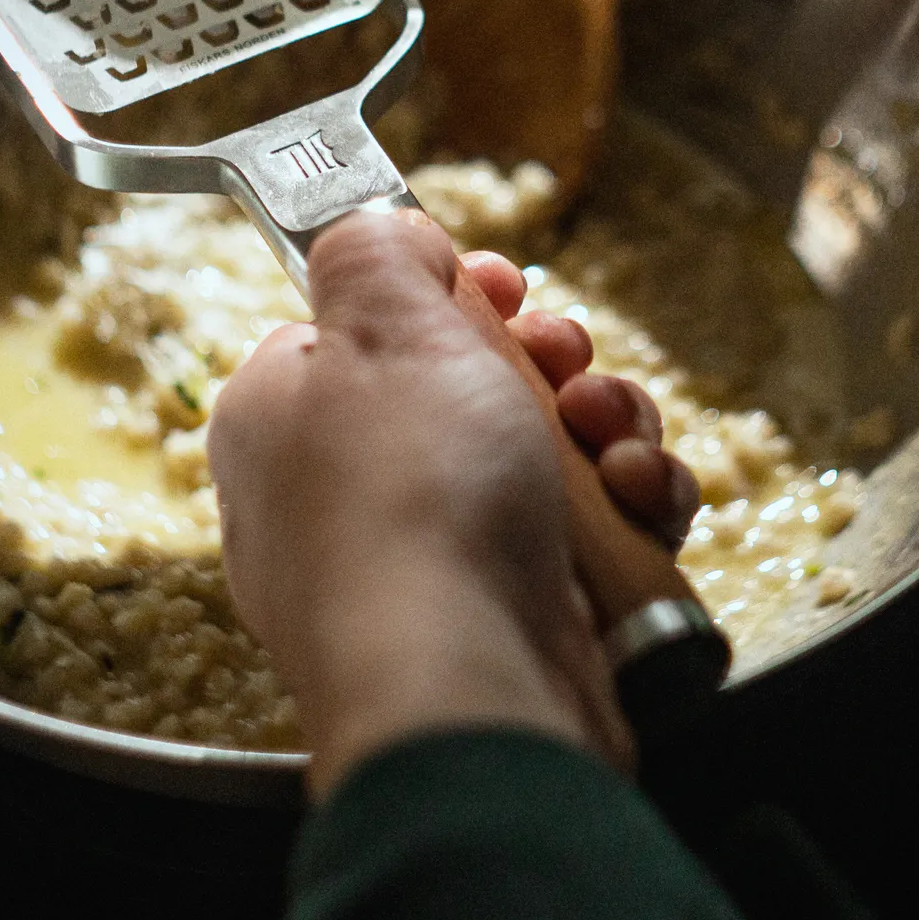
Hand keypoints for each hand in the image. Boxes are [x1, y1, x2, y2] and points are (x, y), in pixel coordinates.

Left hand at [206, 209, 698, 795]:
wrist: (469, 686)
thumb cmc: (410, 498)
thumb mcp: (382, 322)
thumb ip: (374, 251)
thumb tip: (389, 233)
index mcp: (285, 414)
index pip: (360, 324)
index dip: (441, 294)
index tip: (497, 285)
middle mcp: (344, 491)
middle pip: (467, 381)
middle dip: (545, 358)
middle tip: (561, 357)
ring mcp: (430, 561)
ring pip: (540, 453)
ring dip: (601, 424)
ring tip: (607, 437)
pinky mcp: (510, 615)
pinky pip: (582, 535)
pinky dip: (623, 509)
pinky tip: (633, 502)